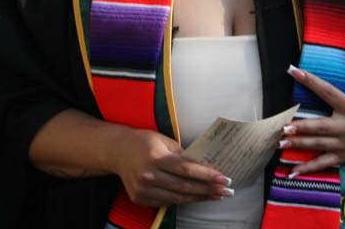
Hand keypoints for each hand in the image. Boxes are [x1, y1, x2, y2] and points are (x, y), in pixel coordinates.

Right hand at [109, 128, 231, 206]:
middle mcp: (148, 175)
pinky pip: (167, 202)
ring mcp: (143, 190)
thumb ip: (184, 155)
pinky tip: (196, 197)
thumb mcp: (164, 141)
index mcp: (155, 157)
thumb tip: (206, 167)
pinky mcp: (140, 198)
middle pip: (185, 187)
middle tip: (226, 190)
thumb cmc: (144, 142)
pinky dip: (183, 200)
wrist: (117, 151)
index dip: (207, 175)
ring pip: (178, 198)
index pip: (187, 169)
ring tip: (215, 195)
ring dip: (199, 197)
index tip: (224, 178)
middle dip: (208, 189)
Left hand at [281, 36, 344, 175]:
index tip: (293, 70)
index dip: (310, 80)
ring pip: (318, 145)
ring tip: (279, 143)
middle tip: (283, 125)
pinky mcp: (344, 156)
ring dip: (299, 144)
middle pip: (320, 126)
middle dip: (302, 127)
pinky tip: (291, 171)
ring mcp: (344, 144)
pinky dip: (307, 168)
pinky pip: (323, 163)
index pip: (326, 91)